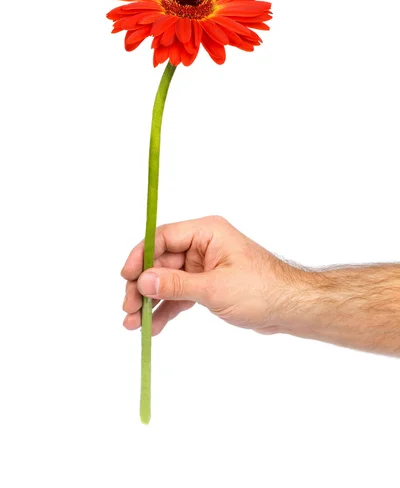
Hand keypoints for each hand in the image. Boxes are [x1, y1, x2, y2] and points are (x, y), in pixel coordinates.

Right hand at [121, 215, 304, 335]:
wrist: (290, 309)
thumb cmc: (261, 290)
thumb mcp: (214, 288)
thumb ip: (176, 285)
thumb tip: (143, 281)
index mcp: (206, 233)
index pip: (163, 237)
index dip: (141, 256)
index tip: (126, 277)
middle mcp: (203, 245)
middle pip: (161, 261)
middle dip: (142, 286)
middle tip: (128, 308)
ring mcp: (204, 266)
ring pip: (167, 281)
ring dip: (151, 301)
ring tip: (133, 323)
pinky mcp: (207, 285)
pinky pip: (179, 294)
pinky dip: (167, 309)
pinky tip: (154, 326)